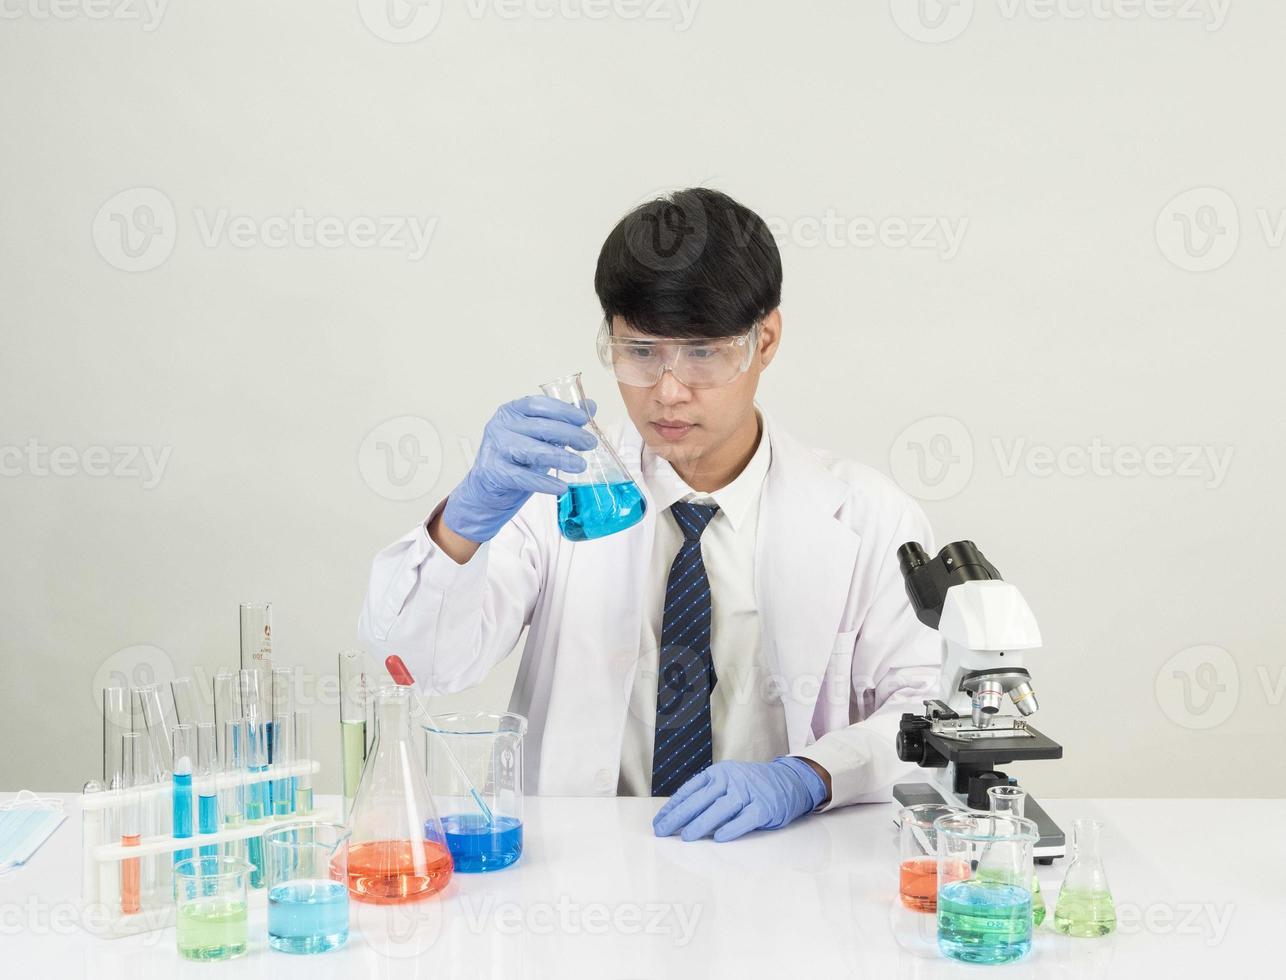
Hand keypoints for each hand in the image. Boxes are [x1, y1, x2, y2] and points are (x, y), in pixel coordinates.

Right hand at [441, 396, 597, 541]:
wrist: (488, 488)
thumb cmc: (517, 458)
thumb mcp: (539, 436)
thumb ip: (562, 421)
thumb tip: (591, 405)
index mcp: (511, 411)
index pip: (538, 404)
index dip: (563, 410)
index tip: (584, 419)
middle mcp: (501, 426)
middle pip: (540, 427)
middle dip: (569, 434)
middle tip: (590, 444)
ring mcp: (495, 448)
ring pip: (532, 450)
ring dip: (560, 457)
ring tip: (580, 465)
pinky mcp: (494, 472)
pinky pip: (523, 477)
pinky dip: (544, 483)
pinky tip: (562, 487)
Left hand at [651, 758, 827, 842]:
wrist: (789, 781)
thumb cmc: (752, 786)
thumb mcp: (728, 782)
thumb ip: (708, 795)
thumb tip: (680, 816)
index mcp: (719, 773)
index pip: (690, 790)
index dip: (673, 806)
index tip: (659, 821)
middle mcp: (732, 780)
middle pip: (701, 799)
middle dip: (679, 816)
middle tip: (663, 831)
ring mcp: (748, 793)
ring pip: (720, 809)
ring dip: (701, 823)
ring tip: (686, 836)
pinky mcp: (764, 807)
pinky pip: (745, 819)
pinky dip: (731, 828)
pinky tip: (718, 838)